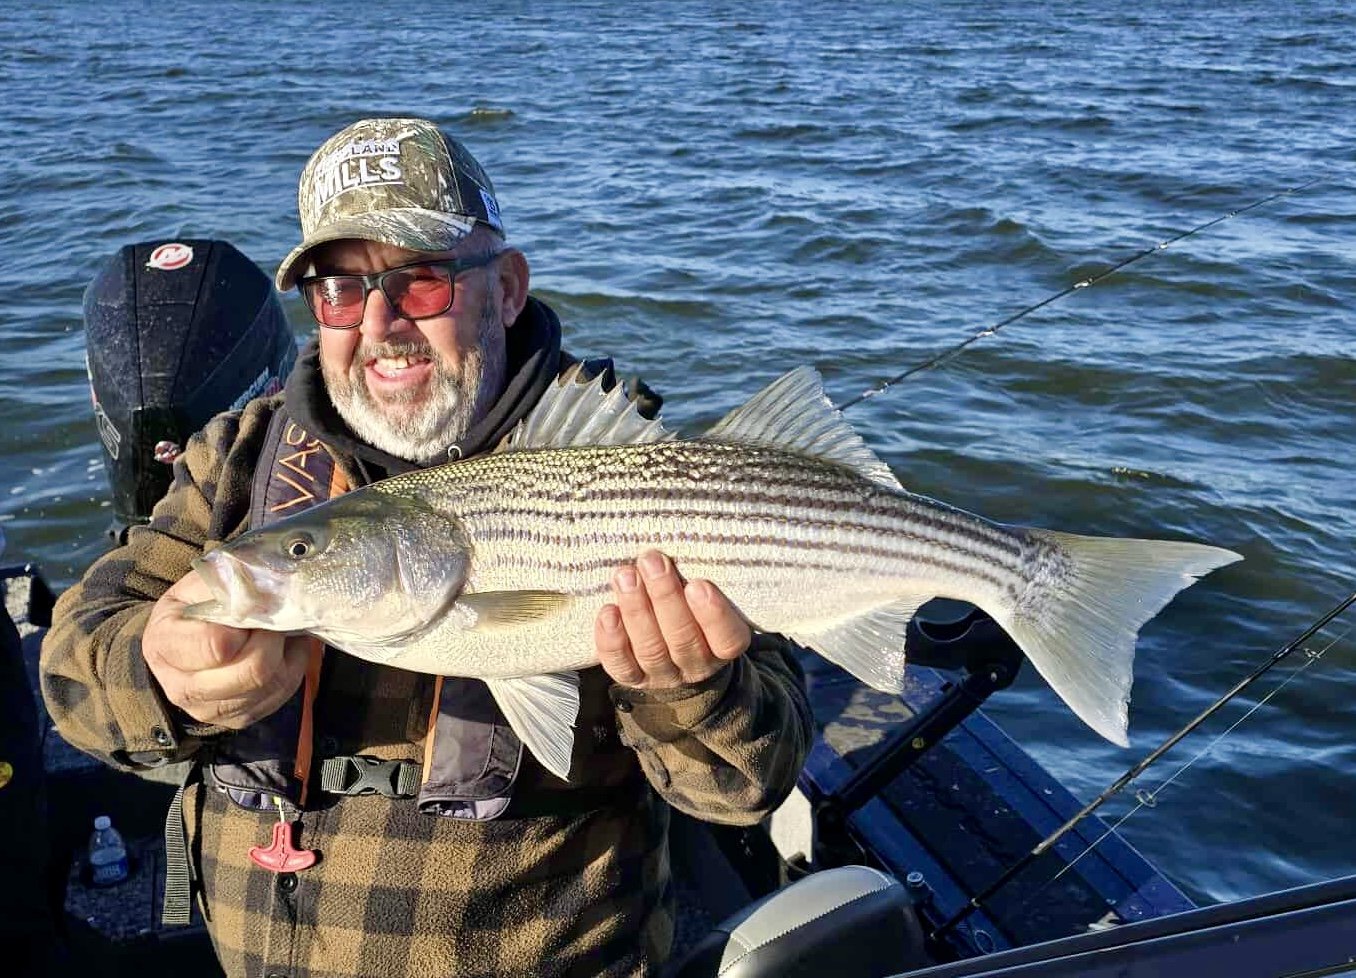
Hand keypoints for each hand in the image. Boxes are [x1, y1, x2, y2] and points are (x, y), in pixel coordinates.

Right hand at [142, 570, 309, 728]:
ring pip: (273, 684)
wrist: (183, 639)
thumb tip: (267, 594)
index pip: (217, 645)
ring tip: (275, 630)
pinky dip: (291, 667)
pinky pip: (282, 694)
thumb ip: (230, 583)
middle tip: (272, 617)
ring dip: (285, 652)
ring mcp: (210, 709)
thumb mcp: (202, 583)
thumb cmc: (194, 606)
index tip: (250, 606)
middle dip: (273, 637)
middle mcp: (181, 687)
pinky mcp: (238, 719)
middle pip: (253, 671)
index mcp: (164, 646)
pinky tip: (281, 649)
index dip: (245, 623)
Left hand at [594, 550, 751, 690]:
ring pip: (651, 649)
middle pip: (682, 638)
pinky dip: (613, 639)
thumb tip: (683, 535)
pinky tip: (608, 611)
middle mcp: (696, 663)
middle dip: (664, 597)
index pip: (727, 638)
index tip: (698, 584)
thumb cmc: (696, 610)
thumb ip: (702, 578)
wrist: (678, 655)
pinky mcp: (633, 678)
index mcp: (723, 646)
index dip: (713, 614)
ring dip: (636, 610)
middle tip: (651, 561)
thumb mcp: (710, 598)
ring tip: (624, 575)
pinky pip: (621, 665)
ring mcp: (663, 673)